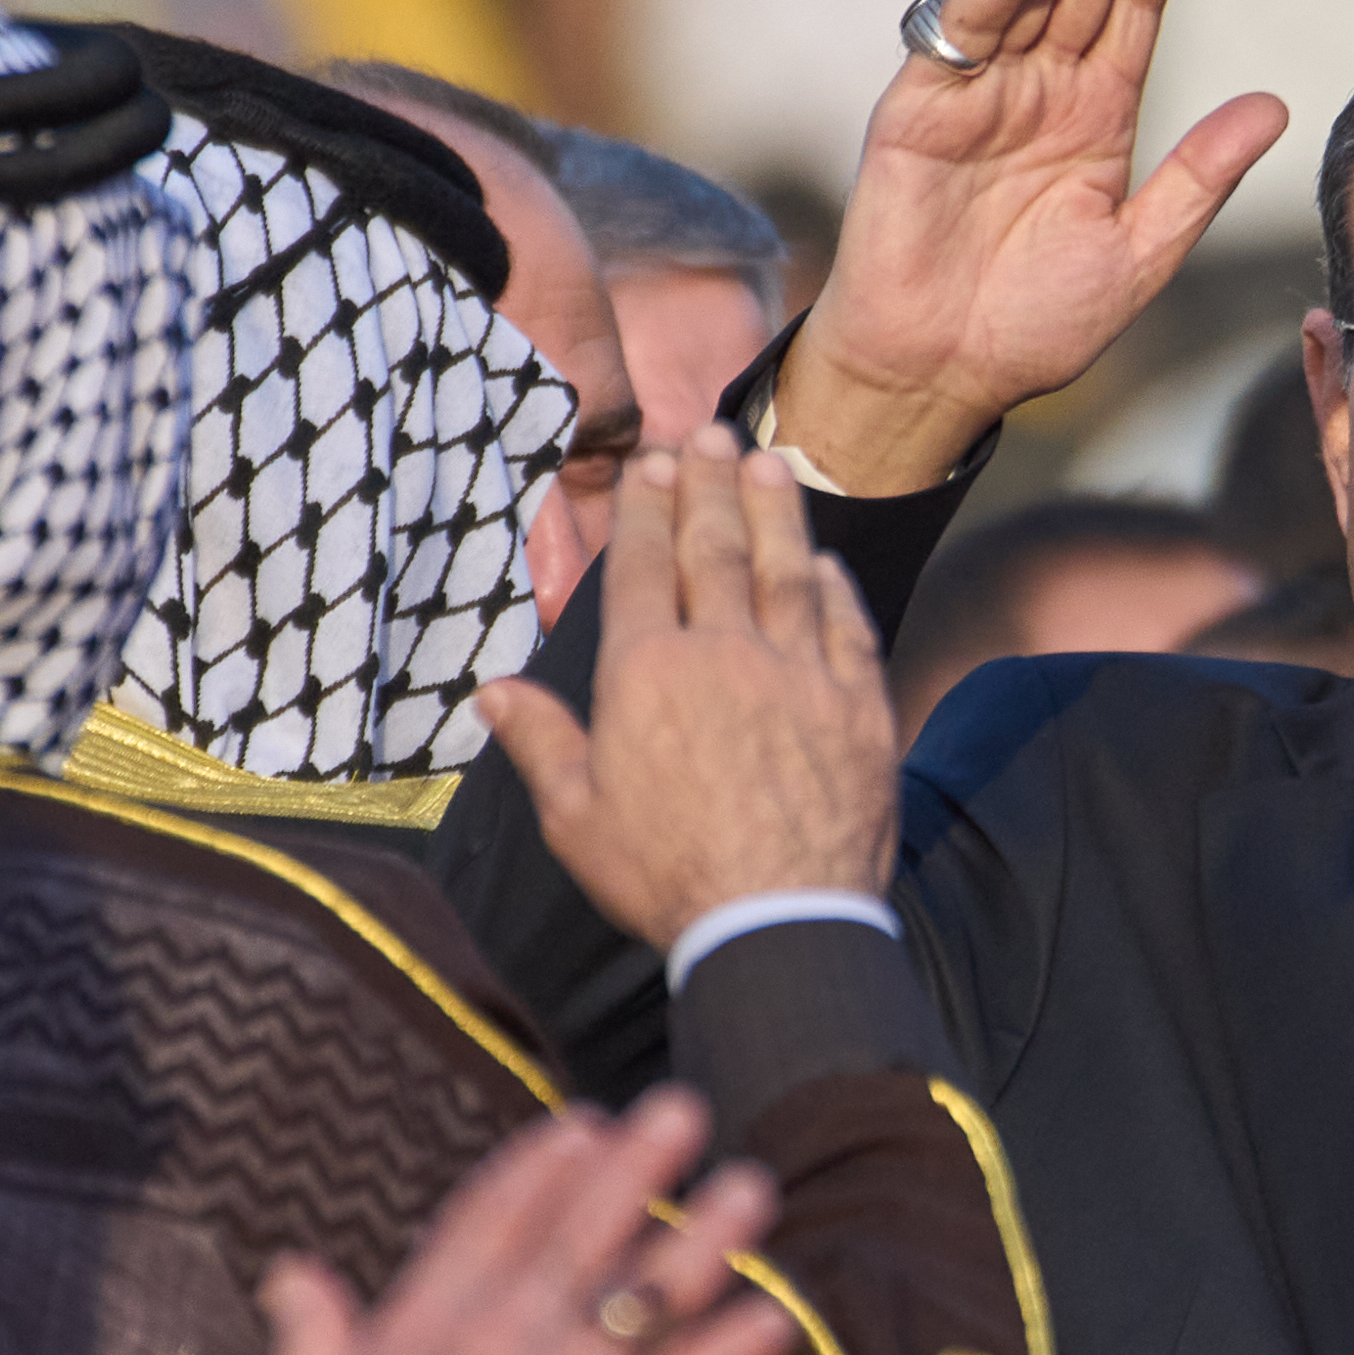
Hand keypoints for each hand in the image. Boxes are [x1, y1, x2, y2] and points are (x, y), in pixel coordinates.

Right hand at [260, 1086, 793, 1354]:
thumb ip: (310, 1338)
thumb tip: (290, 1273)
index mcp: (425, 1327)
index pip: (489, 1215)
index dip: (540, 1162)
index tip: (583, 1122)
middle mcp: (497, 1342)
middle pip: (580, 1228)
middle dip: (636, 1164)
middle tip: (681, 1110)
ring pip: (646, 1292)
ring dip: (705, 1237)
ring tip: (749, 1189)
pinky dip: (733, 1352)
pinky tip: (775, 1319)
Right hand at [480, 424, 899, 947]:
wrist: (779, 922)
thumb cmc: (666, 878)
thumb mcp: (577, 819)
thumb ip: (541, 743)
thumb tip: (493, 691)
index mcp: (647, 675)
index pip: (647, 568)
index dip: (653, 508)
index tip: (659, 464)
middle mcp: (725, 656)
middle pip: (717, 549)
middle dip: (712, 484)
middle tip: (715, 433)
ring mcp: (801, 676)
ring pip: (787, 573)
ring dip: (776, 512)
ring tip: (770, 465)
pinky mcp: (860, 707)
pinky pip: (849, 628)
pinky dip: (836, 587)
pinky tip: (826, 563)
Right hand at [780, 0, 1289, 493]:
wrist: (942, 379)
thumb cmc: (1032, 327)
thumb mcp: (1141, 252)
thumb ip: (1200, 177)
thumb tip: (1276, 104)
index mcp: (1095, 116)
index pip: (1136, 9)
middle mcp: (1039, 90)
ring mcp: (978, 93)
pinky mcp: (921, 109)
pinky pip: (962, 34)